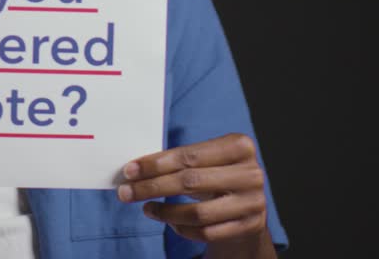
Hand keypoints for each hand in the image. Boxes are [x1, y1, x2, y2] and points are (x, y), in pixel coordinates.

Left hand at [118, 133, 271, 253]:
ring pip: (197, 212)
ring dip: (164, 212)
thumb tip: (135, 169)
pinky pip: (205, 232)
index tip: (129, 170)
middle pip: (190, 182)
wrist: (249, 204)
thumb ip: (179, 160)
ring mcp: (252, 202)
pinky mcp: (249, 226)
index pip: (189, 155)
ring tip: (146, 208)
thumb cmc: (218, 175)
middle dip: (152, 187)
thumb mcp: (207, 160)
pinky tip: (168, 220)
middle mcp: (250, 173)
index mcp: (240, 146)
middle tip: (126, 192)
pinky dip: (181, 228)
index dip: (156, 164)